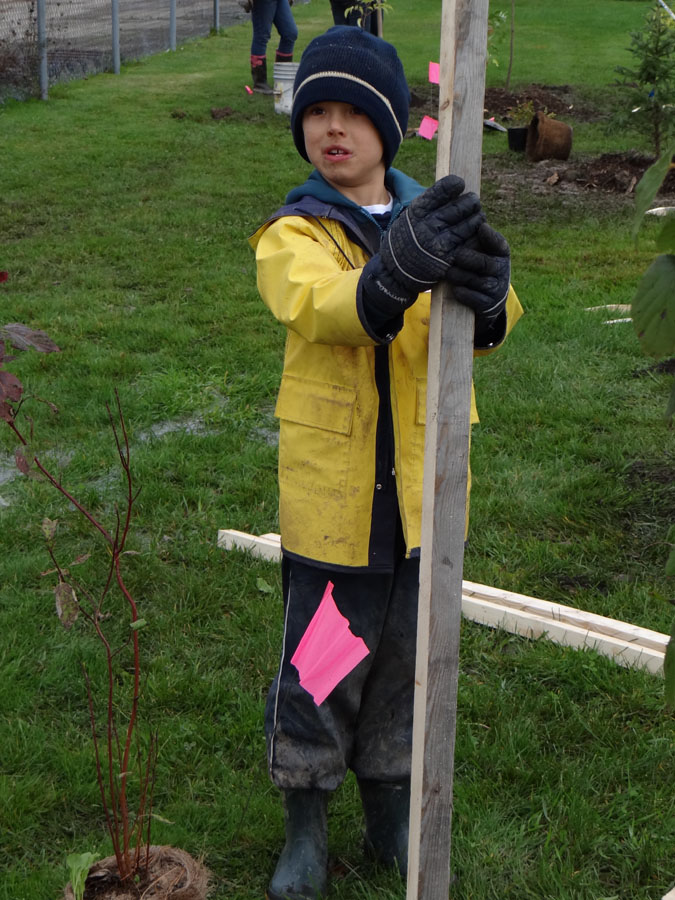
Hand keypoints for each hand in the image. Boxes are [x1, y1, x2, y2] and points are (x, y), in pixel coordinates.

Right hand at [380, 174, 484, 295]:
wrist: (394, 273)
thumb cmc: (404, 241)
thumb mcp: (409, 218)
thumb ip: (428, 206)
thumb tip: (452, 190)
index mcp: (418, 212)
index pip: (443, 190)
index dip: (456, 184)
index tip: (459, 185)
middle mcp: (429, 226)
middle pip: (461, 206)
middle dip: (471, 201)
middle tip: (473, 202)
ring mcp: (439, 243)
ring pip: (470, 224)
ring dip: (478, 218)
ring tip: (477, 216)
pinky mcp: (448, 259)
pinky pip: (470, 242)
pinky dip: (475, 235)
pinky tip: (475, 232)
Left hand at [445, 222, 509, 321]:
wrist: (486, 297)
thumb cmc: (477, 265)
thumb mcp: (480, 248)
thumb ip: (472, 234)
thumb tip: (459, 209)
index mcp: (501, 252)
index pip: (499, 243)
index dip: (491, 237)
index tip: (481, 227)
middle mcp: (502, 269)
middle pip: (486, 264)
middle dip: (471, 259)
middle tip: (457, 255)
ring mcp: (496, 288)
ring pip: (478, 282)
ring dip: (462, 277)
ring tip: (449, 272)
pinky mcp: (488, 305)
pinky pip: (476, 299)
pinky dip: (465, 294)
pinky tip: (455, 289)